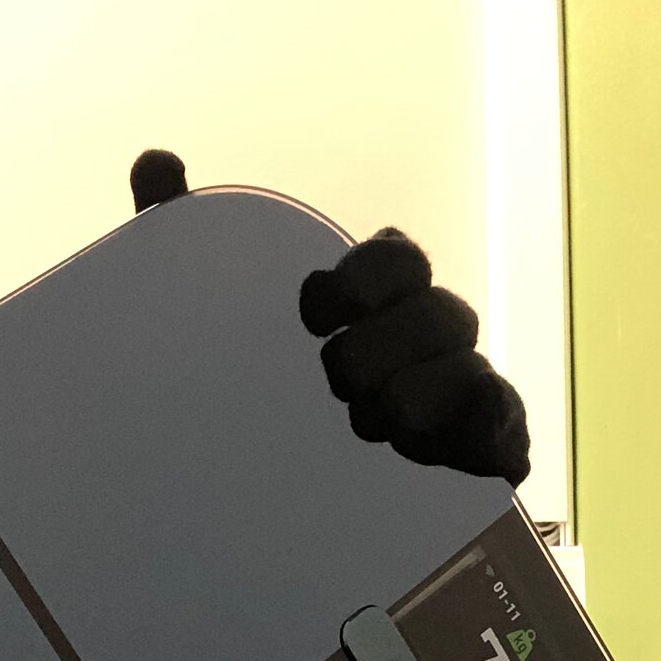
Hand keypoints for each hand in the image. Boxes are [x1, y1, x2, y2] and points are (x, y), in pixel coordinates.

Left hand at [129, 156, 528, 485]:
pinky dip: (495, 431)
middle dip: (389, 344)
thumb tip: (156, 162)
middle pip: (441, 312)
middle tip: (337, 378)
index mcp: (372, 298)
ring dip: (421, 394)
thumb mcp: (200, 317)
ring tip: (375, 421)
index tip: (310, 310)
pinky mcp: (475, 450)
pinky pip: (504, 428)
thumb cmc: (247, 388)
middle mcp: (422, 338)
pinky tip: (478, 451)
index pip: (394, 258)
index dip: (365, 277)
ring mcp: (454, 394)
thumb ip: (179, 240)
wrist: (255, 498)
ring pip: (468, 372)